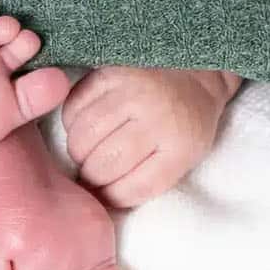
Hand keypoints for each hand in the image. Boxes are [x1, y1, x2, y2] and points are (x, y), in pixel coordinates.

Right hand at [62, 67, 240, 207]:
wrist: (196, 70)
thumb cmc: (189, 121)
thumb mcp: (187, 156)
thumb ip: (152, 178)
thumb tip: (103, 199)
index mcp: (181, 146)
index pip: (132, 188)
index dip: (111, 198)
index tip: (105, 195)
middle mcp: (156, 118)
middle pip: (102, 165)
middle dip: (91, 177)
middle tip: (94, 172)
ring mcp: (131, 91)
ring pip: (82, 138)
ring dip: (79, 152)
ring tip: (88, 151)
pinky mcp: (110, 72)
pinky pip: (74, 107)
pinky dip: (73, 122)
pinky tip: (84, 126)